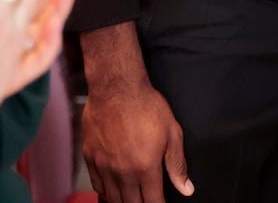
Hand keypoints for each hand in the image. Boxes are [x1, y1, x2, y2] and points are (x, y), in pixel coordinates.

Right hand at [83, 77, 193, 201]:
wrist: (116, 87)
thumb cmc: (145, 105)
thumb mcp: (172, 132)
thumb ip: (177, 164)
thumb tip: (186, 189)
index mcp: (145, 167)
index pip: (153, 202)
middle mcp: (123, 172)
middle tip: (147, 200)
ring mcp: (104, 166)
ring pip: (112, 199)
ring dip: (124, 202)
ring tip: (131, 199)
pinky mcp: (91, 158)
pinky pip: (97, 186)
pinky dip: (105, 193)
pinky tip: (113, 191)